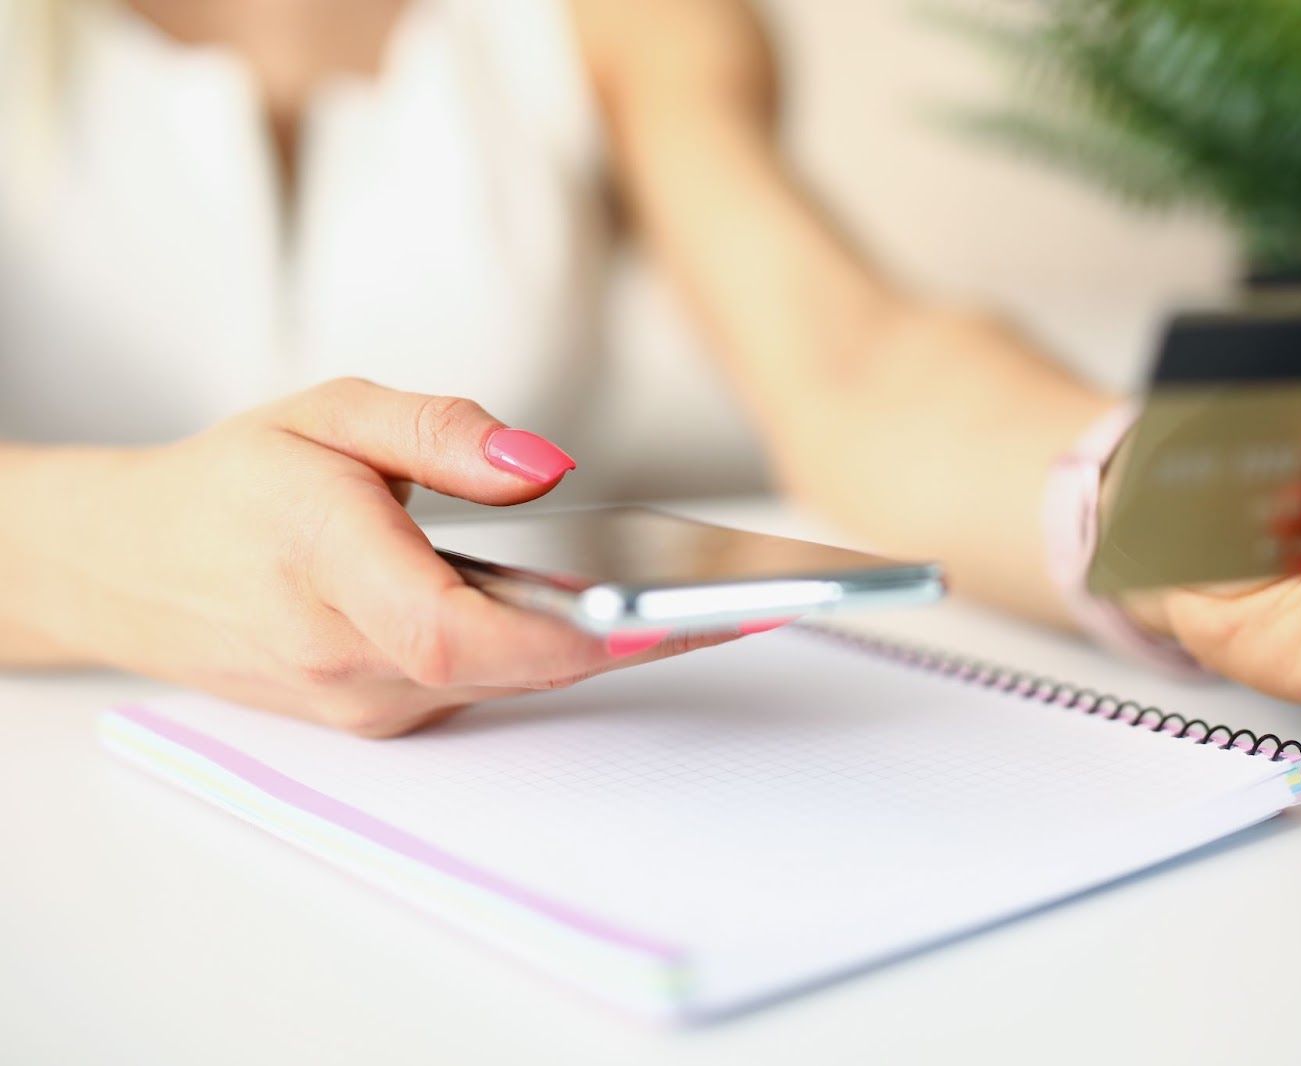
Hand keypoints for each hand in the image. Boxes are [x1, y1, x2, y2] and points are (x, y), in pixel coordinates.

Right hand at [23, 379, 733, 734]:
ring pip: (510, 681)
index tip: (664, 616)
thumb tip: (544, 466)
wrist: (137, 568)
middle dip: (634, 638)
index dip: (567, 634)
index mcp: (323, 565)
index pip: (458, 629)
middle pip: (514, 667)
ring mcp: (362, 702)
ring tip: (708, 602)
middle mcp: (344, 658)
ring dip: (604, 646)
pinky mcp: (380, 714)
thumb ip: (437, 432)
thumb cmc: (234, 482)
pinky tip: (610, 616)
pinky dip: (552, 653)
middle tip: (750, 603)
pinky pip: (486, 686)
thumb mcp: (327, 412)